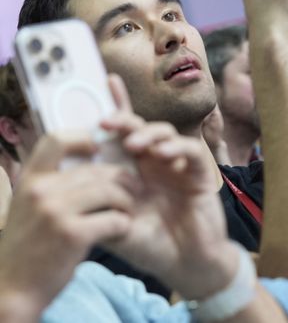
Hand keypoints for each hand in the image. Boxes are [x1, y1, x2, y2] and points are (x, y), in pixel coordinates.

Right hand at [0, 130, 133, 316]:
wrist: (11, 290)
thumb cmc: (27, 248)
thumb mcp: (28, 207)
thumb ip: (51, 186)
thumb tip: (88, 162)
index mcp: (29, 180)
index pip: (56, 139)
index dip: (83, 138)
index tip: (99, 150)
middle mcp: (40, 191)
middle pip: (97, 170)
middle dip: (122, 180)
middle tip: (134, 191)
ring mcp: (56, 212)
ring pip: (111, 191)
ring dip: (127, 202)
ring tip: (128, 212)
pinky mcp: (73, 234)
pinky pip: (115, 219)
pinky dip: (124, 225)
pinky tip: (121, 231)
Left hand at [101, 76, 237, 300]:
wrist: (186, 263)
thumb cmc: (152, 245)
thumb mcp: (117, 225)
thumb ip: (102, 204)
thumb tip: (77, 181)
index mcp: (134, 170)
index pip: (122, 134)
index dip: (117, 106)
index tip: (106, 83)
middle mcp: (155, 162)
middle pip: (141, 127)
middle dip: (125, 118)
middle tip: (108, 122)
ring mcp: (178, 165)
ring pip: (165, 133)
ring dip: (148, 133)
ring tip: (134, 145)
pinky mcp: (198, 173)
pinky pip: (189, 151)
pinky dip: (176, 148)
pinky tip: (163, 155)